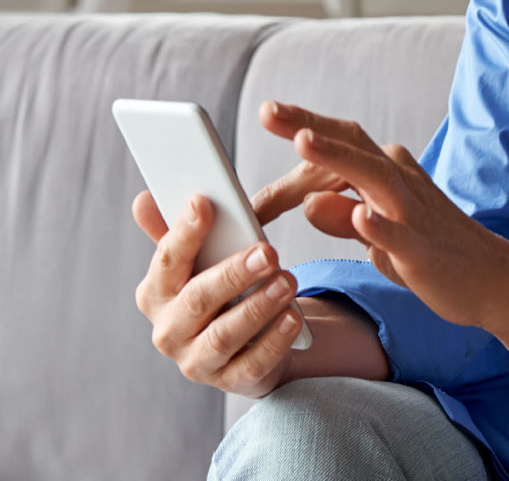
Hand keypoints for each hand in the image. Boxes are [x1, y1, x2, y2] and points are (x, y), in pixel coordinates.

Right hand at [132, 191, 301, 397]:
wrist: (243, 341)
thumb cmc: (218, 288)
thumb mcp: (199, 259)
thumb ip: (176, 230)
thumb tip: (143, 199)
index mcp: (156, 293)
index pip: (166, 261)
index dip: (184, 232)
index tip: (204, 203)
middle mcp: (169, 331)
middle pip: (198, 301)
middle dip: (233, 274)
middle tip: (268, 251)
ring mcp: (196, 361)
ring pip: (224, 336)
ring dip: (257, 307)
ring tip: (288, 281)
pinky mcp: (230, 382)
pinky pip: (251, 364)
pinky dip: (273, 342)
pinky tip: (293, 318)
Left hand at [260, 102, 508, 329]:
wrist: (494, 280)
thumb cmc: (431, 253)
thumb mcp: (377, 234)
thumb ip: (342, 216)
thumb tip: (307, 201)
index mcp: (387, 172)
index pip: (338, 147)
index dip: (300, 136)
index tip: (267, 116)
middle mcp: (400, 180)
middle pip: (351, 144)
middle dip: (309, 125)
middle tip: (268, 110)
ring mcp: (413, 212)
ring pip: (372, 176)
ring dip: (338, 157)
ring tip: (303, 141)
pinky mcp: (422, 249)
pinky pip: (398, 234)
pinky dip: (378, 224)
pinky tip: (358, 216)